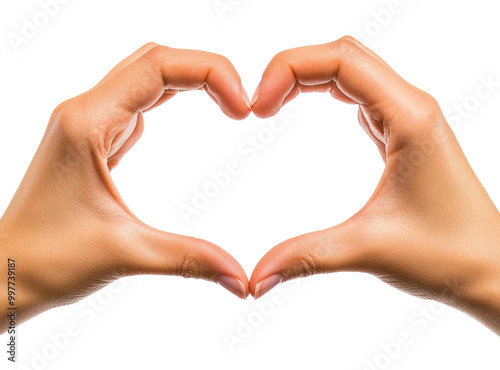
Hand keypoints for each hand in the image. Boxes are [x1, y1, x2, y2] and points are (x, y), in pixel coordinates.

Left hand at [0, 43, 250, 332]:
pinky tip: (195, 112)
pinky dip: (173, 97)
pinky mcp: (95, 139)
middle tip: (244, 104)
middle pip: (155, 60)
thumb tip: (243, 279)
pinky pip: (139, 101)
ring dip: (191, 81)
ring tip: (230, 105)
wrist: (5, 272)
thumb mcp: (126, 254)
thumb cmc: (46, 260)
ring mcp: (89, 123)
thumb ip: (191, 259)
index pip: (158, 66)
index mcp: (87, 123)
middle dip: (207, 71)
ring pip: (147, 75)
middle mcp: (85, 112)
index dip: (210, 74)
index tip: (243, 109)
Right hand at [249, 36, 499, 334]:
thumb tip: (255, 278)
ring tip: (271, 105)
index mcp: (409, 118)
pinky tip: (303, 109)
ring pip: (351, 70)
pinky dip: (325, 91)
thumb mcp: (368, 250)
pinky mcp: (401, 134)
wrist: (491, 270)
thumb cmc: (449, 256)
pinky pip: (359, 93)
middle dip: (292, 68)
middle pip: (343, 55)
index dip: (289, 70)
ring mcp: (407, 118)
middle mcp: (411, 107)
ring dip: (307, 77)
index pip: (341, 60)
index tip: (257, 109)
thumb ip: (305, 256)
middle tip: (257, 105)